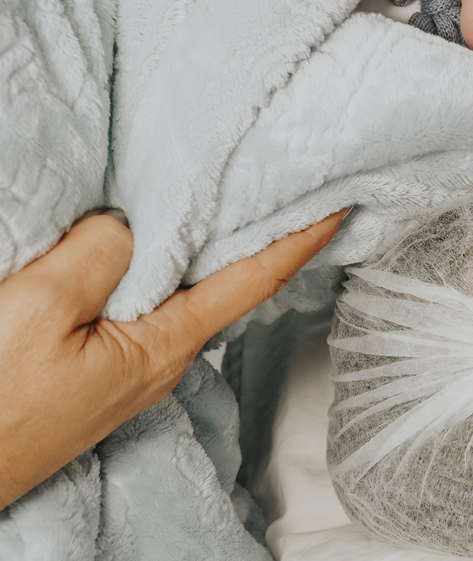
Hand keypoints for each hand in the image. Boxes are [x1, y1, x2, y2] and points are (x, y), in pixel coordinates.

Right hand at [0, 209, 347, 510]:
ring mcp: (126, 373)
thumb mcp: (41, 308)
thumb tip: (132, 228)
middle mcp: (159, 363)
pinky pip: (141, 308)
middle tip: (293, 185)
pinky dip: (161, 271)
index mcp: (163, 346)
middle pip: (226, 284)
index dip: (300, 239)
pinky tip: (153, 249)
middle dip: (261, 236)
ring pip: (182, 295)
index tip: (343, 203)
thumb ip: (99, 257)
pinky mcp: (93, 375)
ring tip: (236, 202)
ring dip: (209, 250)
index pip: (253, 280)